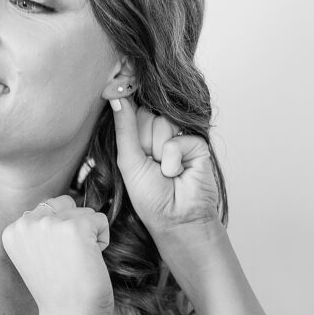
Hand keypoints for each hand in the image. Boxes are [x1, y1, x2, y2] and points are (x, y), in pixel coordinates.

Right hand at [1, 195, 113, 314]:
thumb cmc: (58, 293)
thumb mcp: (36, 256)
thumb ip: (40, 230)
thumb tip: (66, 200)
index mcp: (12, 230)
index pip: (48, 208)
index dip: (60, 234)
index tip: (55, 262)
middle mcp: (26, 222)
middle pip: (65, 204)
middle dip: (74, 228)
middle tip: (68, 262)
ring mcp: (49, 223)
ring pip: (84, 212)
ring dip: (88, 236)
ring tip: (77, 264)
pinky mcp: (75, 227)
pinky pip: (100, 220)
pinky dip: (102, 241)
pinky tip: (90, 263)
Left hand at [109, 96, 219, 236]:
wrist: (178, 219)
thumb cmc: (151, 198)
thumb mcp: (129, 161)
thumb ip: (124, 127)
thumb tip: (116, 95)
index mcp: (139, 137)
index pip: (131, 110)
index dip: (128, 117)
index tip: (127, 129)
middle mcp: (159, 134)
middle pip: (146, 114)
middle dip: (144, 142)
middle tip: (150, 164)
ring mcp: (178, 136)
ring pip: (162, 123)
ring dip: (158, 153)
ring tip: (164, 172)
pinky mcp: (196, 143)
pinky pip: (178, 139)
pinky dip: (173, 160)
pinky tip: (178, 173)